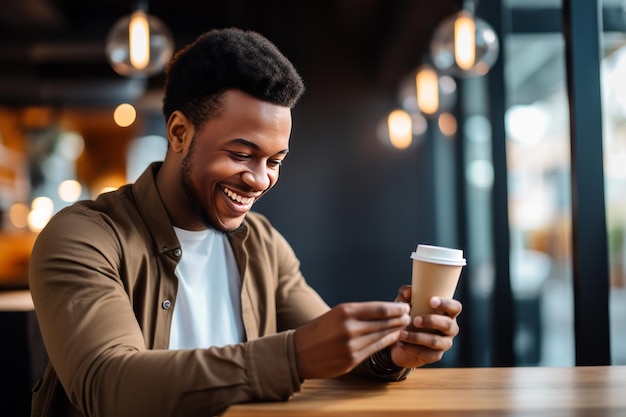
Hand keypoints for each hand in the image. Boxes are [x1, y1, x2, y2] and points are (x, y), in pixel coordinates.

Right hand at [294, 301, 410, 378]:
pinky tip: (392, 338)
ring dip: (395, 331)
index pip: (379, 309)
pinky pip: (374, 349)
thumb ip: (358, 313)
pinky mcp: (351, 360)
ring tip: (404, 326)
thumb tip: (382, 311)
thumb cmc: (318, 330)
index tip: (405, 306)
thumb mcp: (335, 314)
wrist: (298, 352)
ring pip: (381, 336)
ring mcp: (351, 346)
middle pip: (383, 323)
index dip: (395, 308)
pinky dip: (386, 342)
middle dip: (399, 319)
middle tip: (409, 316)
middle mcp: (349, 328)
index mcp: (345, 311)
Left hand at [390, 285, 461, 367]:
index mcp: (446, 313)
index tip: (431, 301)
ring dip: (417, 337)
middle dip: (431, 321)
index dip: (446, 304)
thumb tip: (408, 291)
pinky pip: (426, 353)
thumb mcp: (404, 303)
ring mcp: (444, 343)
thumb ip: (405, 294)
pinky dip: (411, 348)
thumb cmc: (408, 316)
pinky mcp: (435, 356)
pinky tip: (400, 343)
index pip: (455, 307)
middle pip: (448, 325)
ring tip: (402, 334)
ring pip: (435, 341)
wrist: (400, 339)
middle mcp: (449, 328)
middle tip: (414, 320)